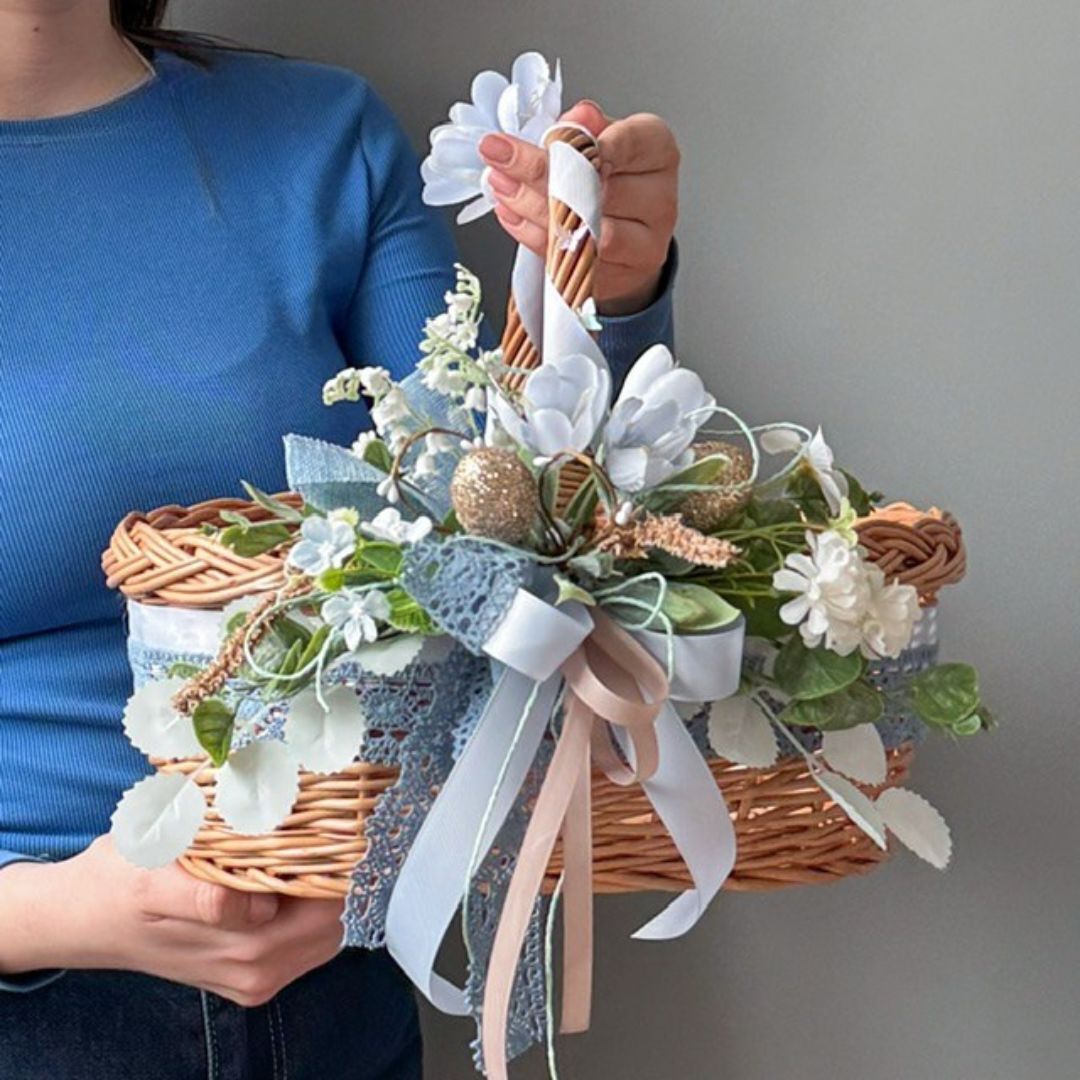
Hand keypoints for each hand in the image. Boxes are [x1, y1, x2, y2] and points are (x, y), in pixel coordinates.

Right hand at [0, 836, 343, 1005]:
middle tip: (330, 825)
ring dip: (325, 891)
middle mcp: (255, 972)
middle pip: (335, 921)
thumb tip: (257, 905)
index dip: (339, 862)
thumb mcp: (154, 875)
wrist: (82, 918)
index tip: (343, 821)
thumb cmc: (119, 881)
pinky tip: (288, 873)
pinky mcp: (251, 975)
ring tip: (308, 846)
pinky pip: (306, 942)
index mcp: (239, 947)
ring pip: (326, 932)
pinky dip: (310, 907)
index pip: (327, 907)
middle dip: (336, 874)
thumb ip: (206, 896)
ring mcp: (256, 977)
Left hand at [479, 100, 679, 316]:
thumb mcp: (603, 139)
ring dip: (531, 204)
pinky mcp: (620, 276)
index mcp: (658, 153)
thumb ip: (585, 128)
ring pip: (583, 226)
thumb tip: (574, 118)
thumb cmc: (614, 180)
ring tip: (499, 183)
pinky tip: (510, 212)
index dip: (586, 142)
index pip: (629, 140)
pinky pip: (570, 257)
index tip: (546, 138)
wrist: (630, 241)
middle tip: (499, 153)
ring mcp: (644, 244)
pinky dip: (533, 234)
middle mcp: (659, 199)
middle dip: (540, 170)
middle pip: (597, 186)